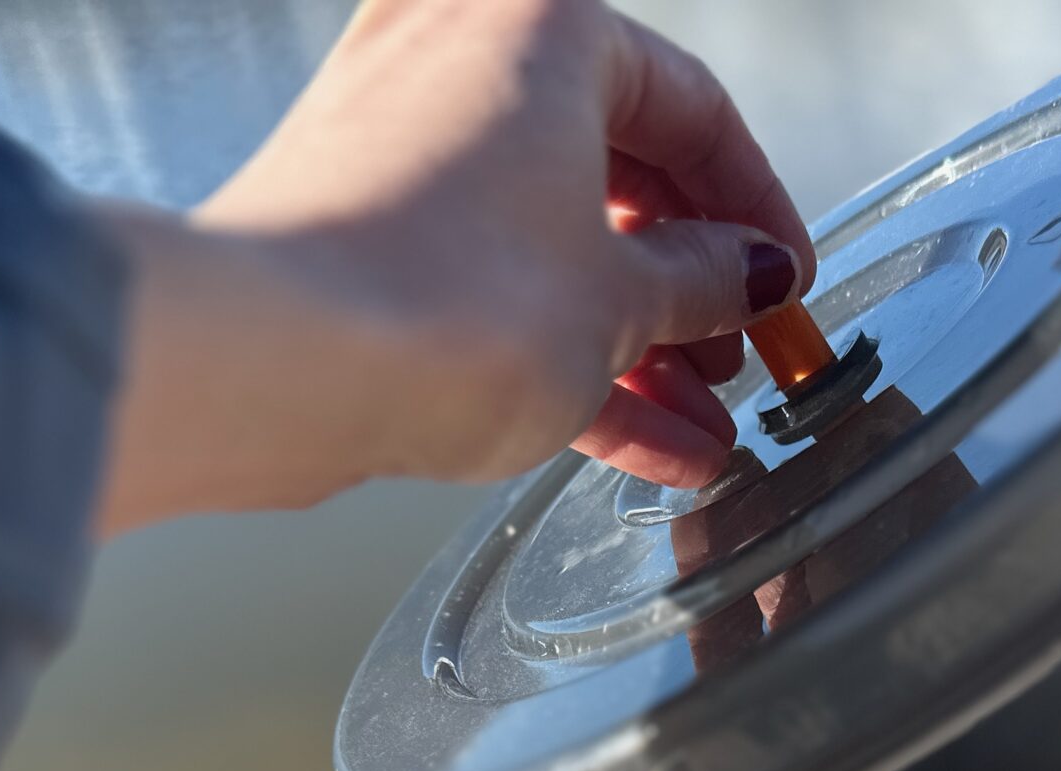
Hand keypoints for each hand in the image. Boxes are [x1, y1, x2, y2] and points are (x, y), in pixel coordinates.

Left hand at [94, 0, 814, 532]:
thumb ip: (704, 281)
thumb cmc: (444, 302)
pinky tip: (635, 439)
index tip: (786, 282)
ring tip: (696, 427)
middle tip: (735, 356)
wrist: (274, 364)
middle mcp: (457, 50)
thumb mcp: (623, 300)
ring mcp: (395, 137)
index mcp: (542, 24)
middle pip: (616, 175)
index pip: (694, 109)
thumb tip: (744, 274)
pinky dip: (561, 349)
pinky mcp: (355, 224)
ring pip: (550, 238)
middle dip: (689, 289)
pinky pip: (487, 277)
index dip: (757, 213)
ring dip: (636, 341)